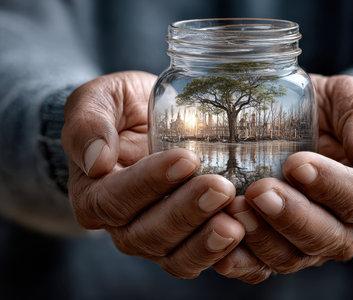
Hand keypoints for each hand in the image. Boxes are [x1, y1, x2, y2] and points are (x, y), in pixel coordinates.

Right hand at [62, 71, 243, 278]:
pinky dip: (222, 255)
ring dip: (206, 242)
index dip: (150, 182)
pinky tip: (245, 235)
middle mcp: (121, 225)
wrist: (146, 121)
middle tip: (220, 188)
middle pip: (148, 234)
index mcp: (94, 194)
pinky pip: (198, 259)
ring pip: (175, 256)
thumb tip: (96, 160)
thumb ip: (88, 124)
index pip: (115, 198)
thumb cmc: (122, 109)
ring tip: (236, 223)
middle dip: (186, 213)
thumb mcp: (99, 100)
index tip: (186, 159)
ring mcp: (155, 237)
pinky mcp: (184, 241)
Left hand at [214, 75, 352, 282]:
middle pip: (327, 238)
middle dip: (291, 216)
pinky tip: (220, 244)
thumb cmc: (330, 115)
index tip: (297, 164)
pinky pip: (261, 267)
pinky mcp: (276, 247)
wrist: (307, 129)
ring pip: (292, 257)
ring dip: (262, 238)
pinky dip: (240, 261)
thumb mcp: (352, 101)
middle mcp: (345, 226)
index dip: (332, 187)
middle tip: (261, 191)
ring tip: (236, 209)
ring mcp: (308, 242)